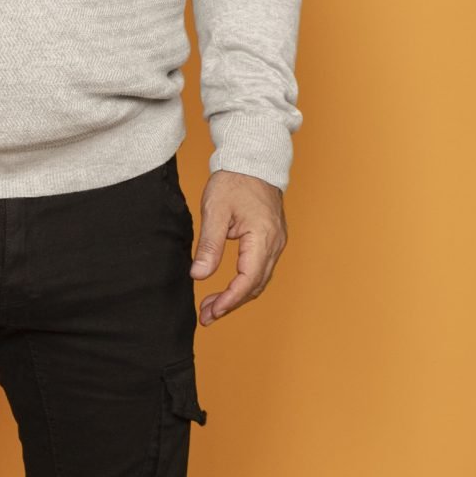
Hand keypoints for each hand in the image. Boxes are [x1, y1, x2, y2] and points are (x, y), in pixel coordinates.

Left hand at [188, 169, 288, 324]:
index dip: (229, 300)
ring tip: (212, 307)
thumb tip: (198, 275)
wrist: (252, 160)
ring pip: (259, 280)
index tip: (211, 312)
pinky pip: (260, 269)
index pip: (248, 280)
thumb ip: (208, 246)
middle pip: (255, 286)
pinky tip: (227, 288)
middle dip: (231, 304)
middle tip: (206, 316)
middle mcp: (275, 243)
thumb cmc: (233, 181)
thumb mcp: (215, 211)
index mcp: (263, 238)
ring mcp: (276, 242)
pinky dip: (244, 283)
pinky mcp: (272, 239)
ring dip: (237, 296)